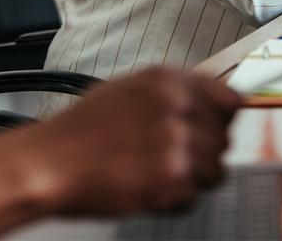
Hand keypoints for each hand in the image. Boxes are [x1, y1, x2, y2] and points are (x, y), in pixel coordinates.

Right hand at [23, 68, 240, 215]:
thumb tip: (206, 104)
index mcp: (166, 80)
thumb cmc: (80, 130)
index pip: (230, 98)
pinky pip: (193, 198)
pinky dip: (174, 201)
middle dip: (205, 154)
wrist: (51, 162)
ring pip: (215, 171)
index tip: (215, 130)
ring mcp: (176, 142)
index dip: (223, 119)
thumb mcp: (127, 90)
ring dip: (192, 180)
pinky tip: (146, 189)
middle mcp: (176, 106)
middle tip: (174, 160)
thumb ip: (169, 94)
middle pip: (224, 138)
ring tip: (156, 175)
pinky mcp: (171, 179)